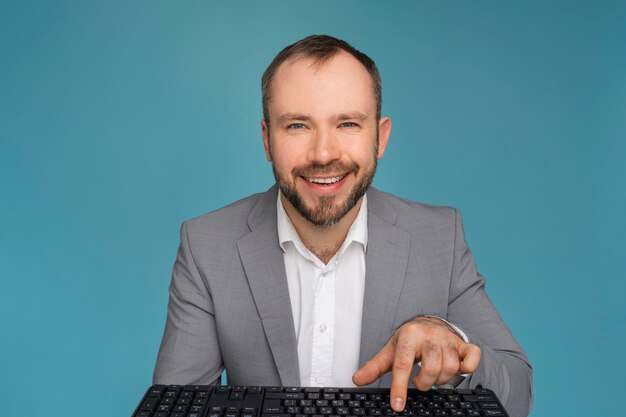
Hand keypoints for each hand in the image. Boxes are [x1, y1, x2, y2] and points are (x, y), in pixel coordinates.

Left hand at [352, 316, 480, 411]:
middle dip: (423, 383)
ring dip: (441, 378)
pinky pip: (472, 358)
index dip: (400, 387)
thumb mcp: (390, 351)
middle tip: (418, 382)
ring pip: (451, 366)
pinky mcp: (464, 343)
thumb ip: (374, 367)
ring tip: (432, 375)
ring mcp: (448, 339)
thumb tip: (357, 379)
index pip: (403, 364)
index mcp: (409, 336)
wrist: (427, 323)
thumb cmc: (409, 340)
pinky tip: (457, 369)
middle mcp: (430, 335)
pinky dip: (468, 368)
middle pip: (430, 367)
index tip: (397, 405)